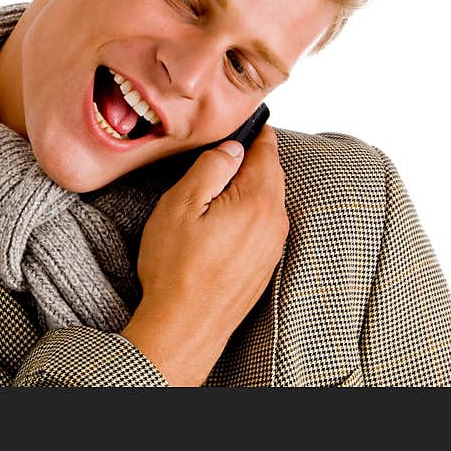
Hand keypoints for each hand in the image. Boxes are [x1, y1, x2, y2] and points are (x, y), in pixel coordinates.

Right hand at [120, 126, 288, 385]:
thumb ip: (211, 167)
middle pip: (270, 174)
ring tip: (215, 187)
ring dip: (247, 188)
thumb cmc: (176, 268)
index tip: (241, 123)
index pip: (267, 150)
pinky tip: (221, 221)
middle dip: (250, 159)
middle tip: (220, 152)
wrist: (185, 327)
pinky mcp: (266, 265)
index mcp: (257, 200)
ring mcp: (273, 246)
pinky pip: (262, 224)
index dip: (254, 132)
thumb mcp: (181, 204)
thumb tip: (232, 148)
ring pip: (266, 200)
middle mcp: (274, 222)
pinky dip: (247, 213)